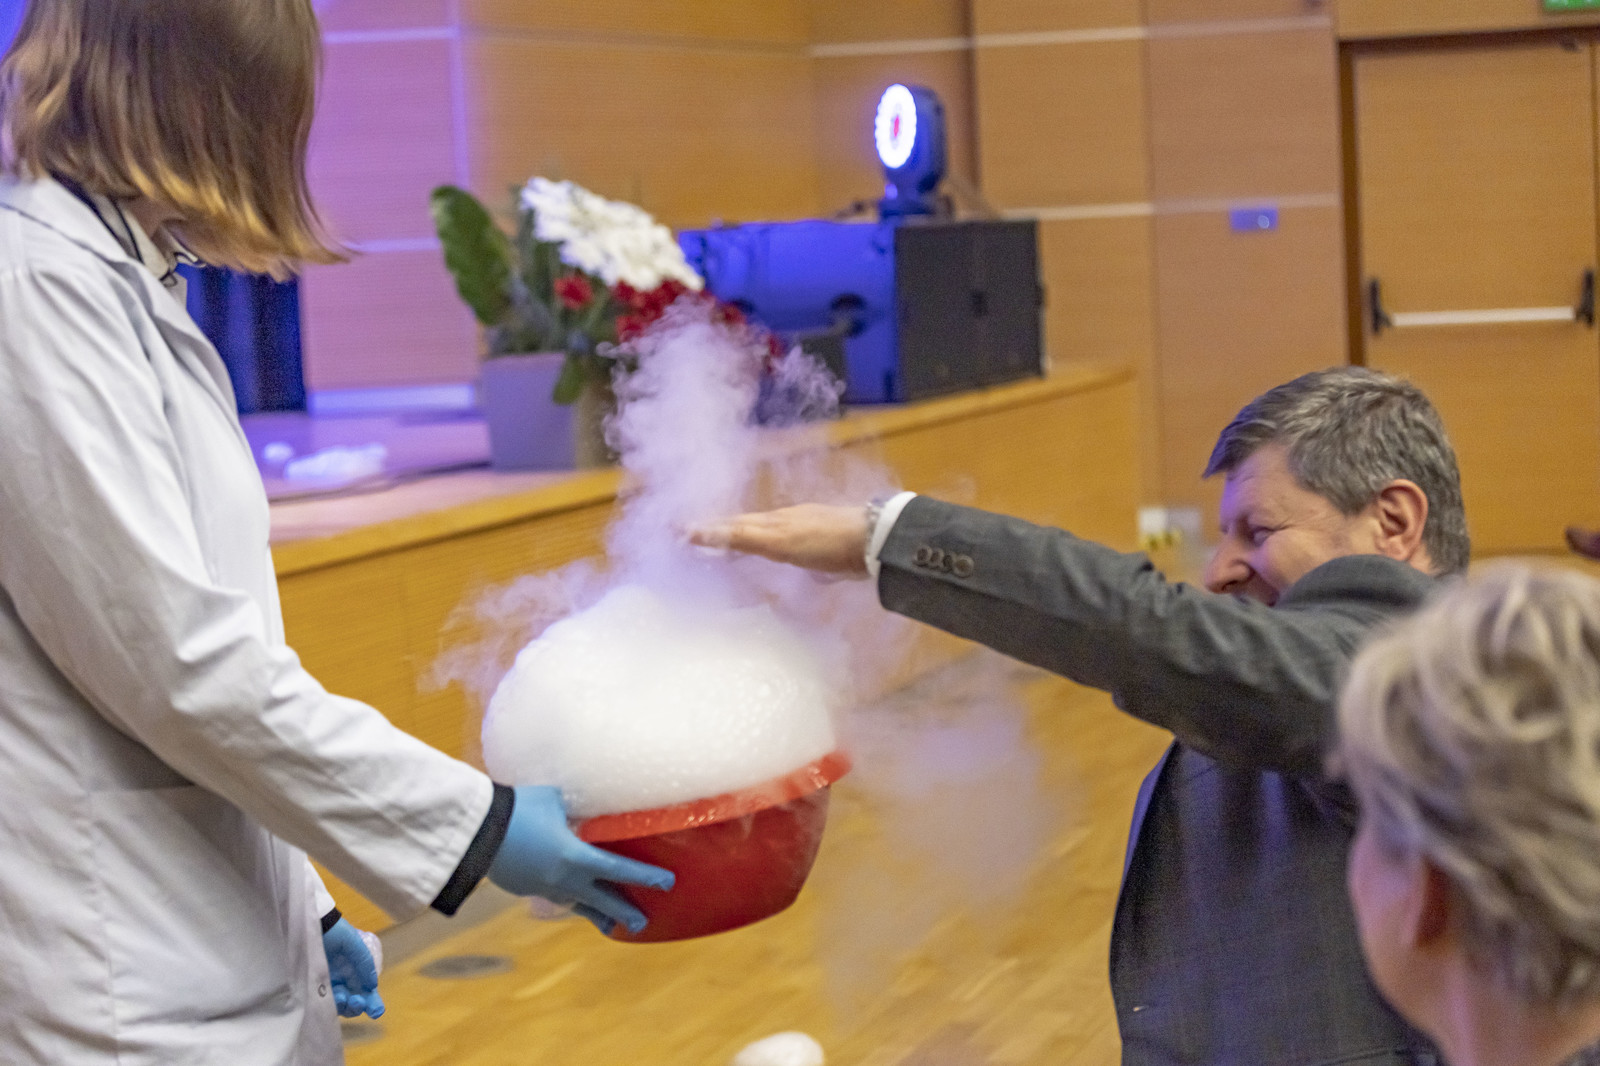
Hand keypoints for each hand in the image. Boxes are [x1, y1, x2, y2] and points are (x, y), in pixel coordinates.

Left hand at [322, 918, 384, 1018]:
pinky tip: (334, 998)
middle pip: (355, 1003)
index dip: (373, 1003)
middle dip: (358, 1006)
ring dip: (346, 1006)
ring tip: (344, 997)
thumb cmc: (334, 932)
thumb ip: (364, 962)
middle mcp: (344, 981)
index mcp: (356, 971)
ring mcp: (328, 986)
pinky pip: (325, 1004)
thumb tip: (372, 985)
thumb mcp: (353, 943)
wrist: (310, 925)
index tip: (376, 1011)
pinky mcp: (313, 989)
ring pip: (341, 1006)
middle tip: (358, 1001)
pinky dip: (331, 1005)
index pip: (367, 992)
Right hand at [488, 786, 674, 935]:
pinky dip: (568, 899)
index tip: (667, 883)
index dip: (646, 877)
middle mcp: (563, 879)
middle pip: (602, 899)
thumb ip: (573, 810)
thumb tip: (579, 811)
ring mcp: (543, 887)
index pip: (619, 870)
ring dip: (596, 914)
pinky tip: (571, 899)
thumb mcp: (554, 801)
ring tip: (610, 926)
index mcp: (575, 857)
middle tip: (643, 923)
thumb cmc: (518, 809)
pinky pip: (553, 896)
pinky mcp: (524, 888)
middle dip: (623, 911)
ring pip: (576, 904)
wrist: (475, 831)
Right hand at [688, 504, 871, 575]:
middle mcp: (784, 521)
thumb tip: (695, 531)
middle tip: (695, 538)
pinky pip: (784, 547)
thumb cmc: (823, 541)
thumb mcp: (777, 541)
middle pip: (745, 526)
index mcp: (771, 520)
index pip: (729, 523)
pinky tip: (773, 559)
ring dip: (743, 541)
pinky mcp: (820, 546)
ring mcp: (803, 532)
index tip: (679, 532)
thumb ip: (739, 537)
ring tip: (726, 550)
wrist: (873, 542)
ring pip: (765, 535)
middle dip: (719, 531)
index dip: (704, 528)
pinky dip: (767, 551)